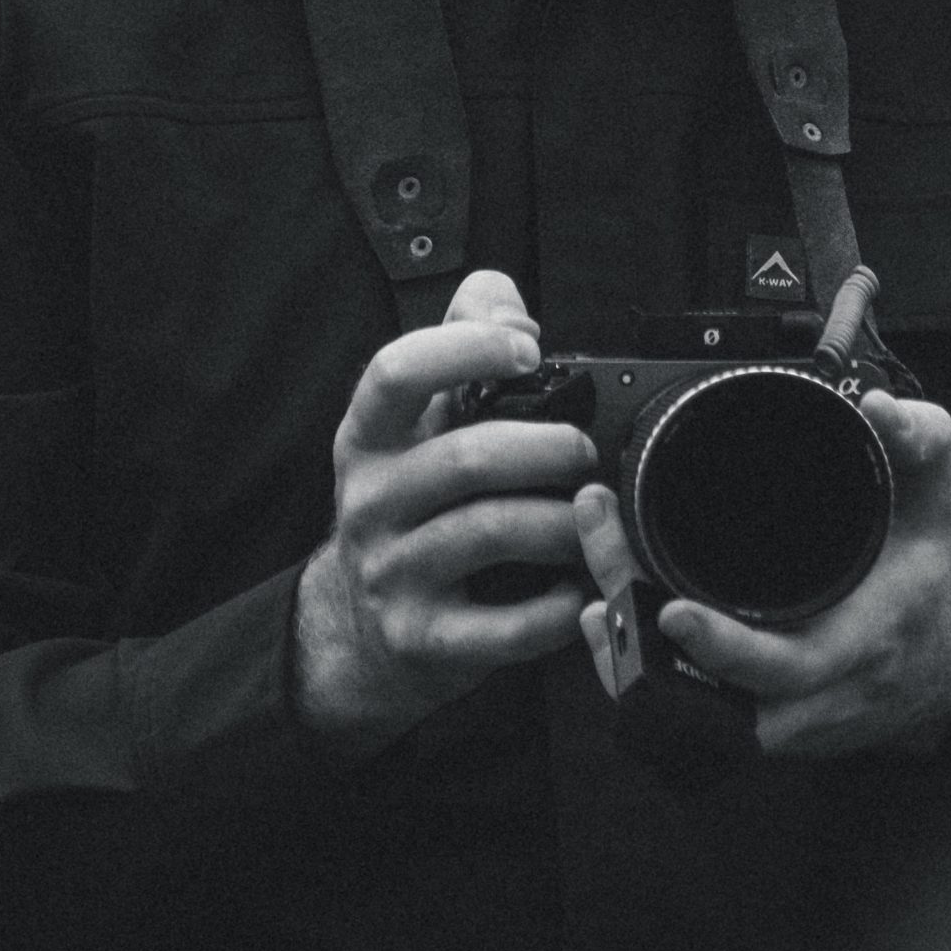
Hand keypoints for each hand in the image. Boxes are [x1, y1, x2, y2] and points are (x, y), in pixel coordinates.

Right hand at [294, 271, 597, 753]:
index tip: (529, 349)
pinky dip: (555, 607)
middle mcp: (370, 499)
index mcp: (369, 434)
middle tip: (585, 451)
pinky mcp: (421, 639)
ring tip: (593, 514)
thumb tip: (510, 311)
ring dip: (562, 521)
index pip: (397, 372)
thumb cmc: (410, 500)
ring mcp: (391, 572)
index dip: (467, 350)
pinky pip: (502, 625)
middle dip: (547, 448)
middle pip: (467, 458)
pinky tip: (578, 588)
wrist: (357, 626)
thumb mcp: (416, 419)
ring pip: (491, 532)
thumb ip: (460, 342)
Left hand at [575, 388, 950, 759]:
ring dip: (635, 663)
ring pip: (694, 716)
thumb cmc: (929, 580)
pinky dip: (649, 675)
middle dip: (645, 636)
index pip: (786, 668)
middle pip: (716, 695)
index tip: (672, 610)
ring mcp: (787, 719)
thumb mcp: (935, 502)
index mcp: (859, 641)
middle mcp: (817, 695)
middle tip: (606, 574)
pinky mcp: (763, 723)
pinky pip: (696, 715)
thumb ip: (917, 441)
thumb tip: (876, 404)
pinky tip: (614, 627)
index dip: (724, 649)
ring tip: (597, 598)